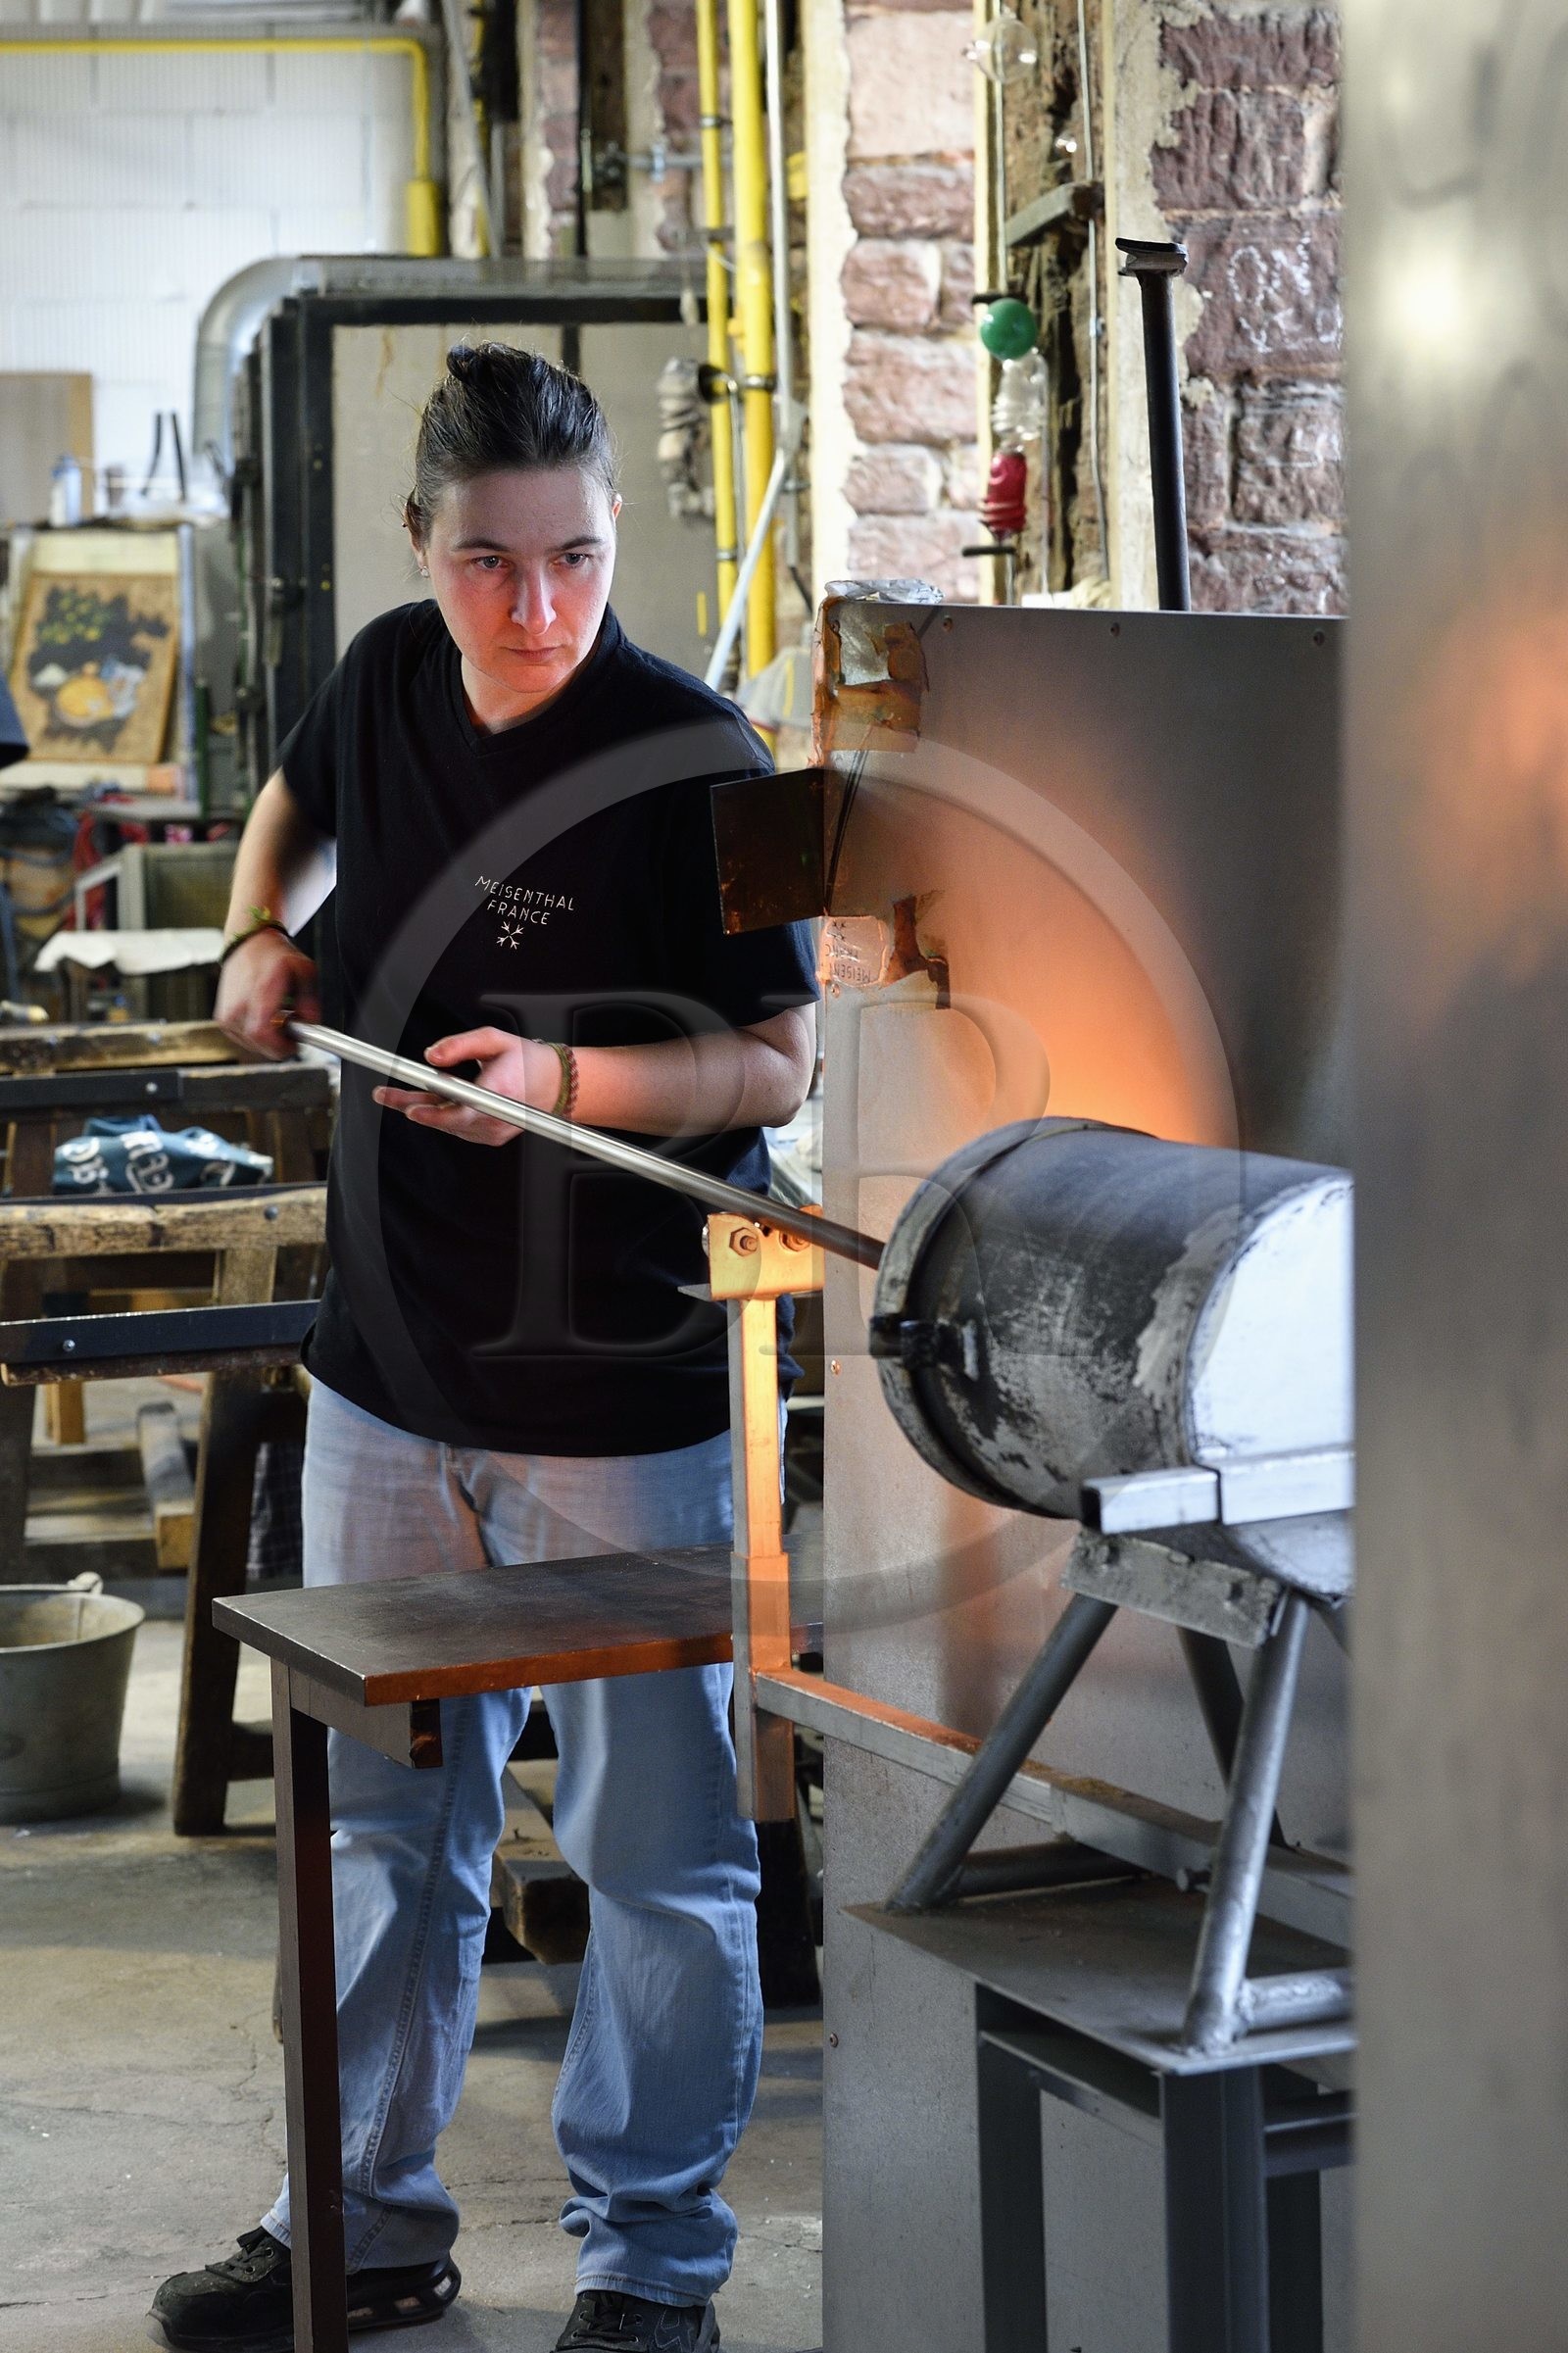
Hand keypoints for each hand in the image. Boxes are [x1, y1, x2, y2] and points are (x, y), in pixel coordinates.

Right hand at [214, 929, 319, 1059]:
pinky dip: (256, 1036)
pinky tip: (264, 1018)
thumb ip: (311, 1000)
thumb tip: (311, 1024)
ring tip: (277, 1018)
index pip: (262, 1033)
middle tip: (290, 1031)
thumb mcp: (304, 970)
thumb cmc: (274, 955)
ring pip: (251, 1044)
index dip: (281, 1046)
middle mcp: (238, 1005)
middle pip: (258, 1043)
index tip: (294, 1043)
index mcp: (259, 993)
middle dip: (279, 1045)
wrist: (248, 943)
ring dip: (268, 1040)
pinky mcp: (222, 1018)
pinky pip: (242, 1038)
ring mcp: (227, 1013)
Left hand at [372, 1024, 558, 1145]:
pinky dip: (444, 1113)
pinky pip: (457, 1126)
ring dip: (425, 1108)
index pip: (462, 1111)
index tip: (411, 1109)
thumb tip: (431, 1055)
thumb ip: (460, 1045)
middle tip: (385, 1093)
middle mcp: (495, 1118)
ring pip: (447, 1123)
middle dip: (411, 1105)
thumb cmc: (526, 1060)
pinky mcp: (489, 1136)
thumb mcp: (494, 1040)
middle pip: (445, 1119)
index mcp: (499, 1092)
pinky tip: (433, 1099)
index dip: (433, 1114)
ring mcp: (492, 1131)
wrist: (555, 1084)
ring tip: (398, 1093)